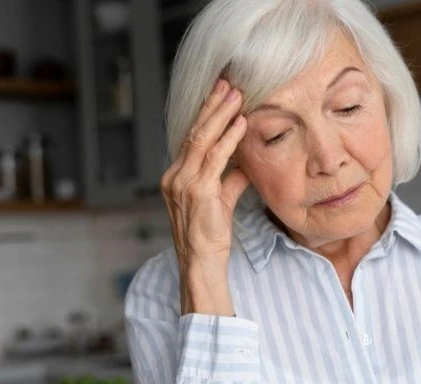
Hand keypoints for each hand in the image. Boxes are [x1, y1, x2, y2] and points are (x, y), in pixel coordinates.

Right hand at [160, 78, 250, 314]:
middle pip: (194, 132)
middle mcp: (175, 176)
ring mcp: (183, 183)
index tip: (220, 95)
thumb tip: (245, 165)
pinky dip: (229, 138)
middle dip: (212, 106)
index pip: (191, 139)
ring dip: (221, 115)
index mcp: (176, 177)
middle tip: (228, 83)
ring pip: (202, 140)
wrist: (201, 263)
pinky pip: (215, 158)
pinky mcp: (198, 192)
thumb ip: (230, 180)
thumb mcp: (221, 201)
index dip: (206, 115)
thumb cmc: (210, 236)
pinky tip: (240, 124)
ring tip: (236, 95)